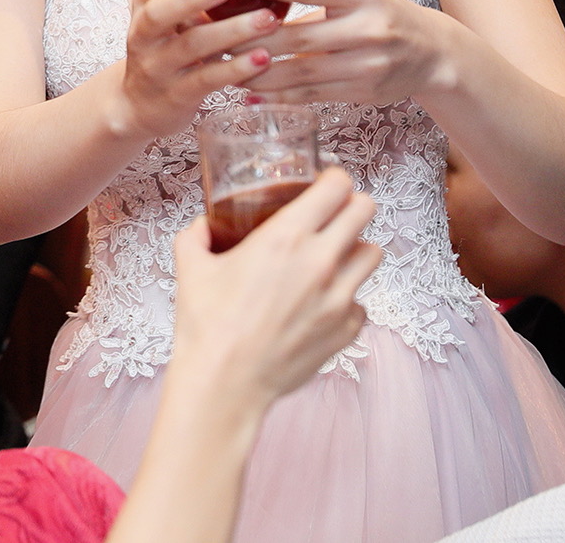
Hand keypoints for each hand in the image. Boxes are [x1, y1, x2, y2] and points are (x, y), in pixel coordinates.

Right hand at [120, 0, 282, 137]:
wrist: (139, 107)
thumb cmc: (166, 51)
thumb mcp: (170, 20)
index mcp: (144, 6)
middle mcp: (144, 35)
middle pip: (159, 13)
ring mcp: (158, 67)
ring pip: (191, 46)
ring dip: (231, 32)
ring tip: (267, 20)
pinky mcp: (176, 95)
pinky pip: (206, 80)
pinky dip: (235, 69)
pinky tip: (263, 59)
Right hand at [167, 168, 379, 408]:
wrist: (225, 385)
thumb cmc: (208, 326)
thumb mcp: (190, 268)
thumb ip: (197, 235)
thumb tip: (204, 225)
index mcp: (285, 237)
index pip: (337, 187)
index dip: (333, 179)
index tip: (324, 184)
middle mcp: (321, 262)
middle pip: (366, 210)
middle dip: (351, 206)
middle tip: (333, 215)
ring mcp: (340, 298)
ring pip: (373, 254)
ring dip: (355, 249)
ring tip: (332, 259)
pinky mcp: (346, 329)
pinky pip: (361, 301)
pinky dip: (346, 298)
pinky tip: (320, 304)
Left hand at [231, 0, 452, 106]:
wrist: (433, 54)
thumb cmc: (383, 14)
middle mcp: (367, 30)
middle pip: (301, 38)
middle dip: (254, 40)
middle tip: (216, 39)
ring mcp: (366, 66)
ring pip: (302, 72)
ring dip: (259, 73)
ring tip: (224, 69)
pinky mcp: (361, 93)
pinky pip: (312, 96)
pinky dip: (279, 96)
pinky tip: (251, 93)